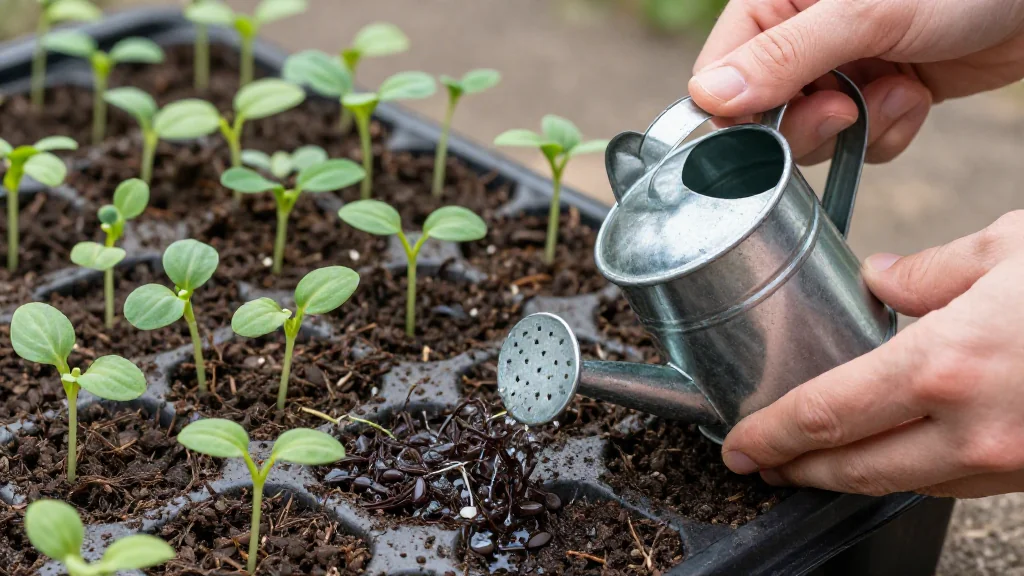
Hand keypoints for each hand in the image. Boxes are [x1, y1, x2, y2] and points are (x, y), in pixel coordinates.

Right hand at [689, 0, 1023, 163]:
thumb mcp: (865, 13)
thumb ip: (783, 56)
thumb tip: (707, 96)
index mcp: (774, 2)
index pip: (719, 75)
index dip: (742, 113)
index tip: (781, 123)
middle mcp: (798, 36)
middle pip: (762, 115)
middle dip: (811, 124)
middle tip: (847, 109)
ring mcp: (837, 66)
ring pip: (813, 134)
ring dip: (861, 127)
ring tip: (901, 90)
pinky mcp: (875, 91)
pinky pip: (857, 140)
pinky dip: (889, 131)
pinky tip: (917, 97)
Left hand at [721, 211, 1023, 497]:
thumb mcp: (1012, 250)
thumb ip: (931, 270)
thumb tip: (881, 278)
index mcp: (946, 364)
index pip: (825, 413)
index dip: (770, 434)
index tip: (739, 444)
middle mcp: (973, 429)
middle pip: (853, 468)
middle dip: (796, 469)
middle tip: (761, 462)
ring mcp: (1007, 461)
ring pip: (904, 485)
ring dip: (851, 476)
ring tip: (815, 460)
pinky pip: (955, 485)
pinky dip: (911, 473)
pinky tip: (893, 452)